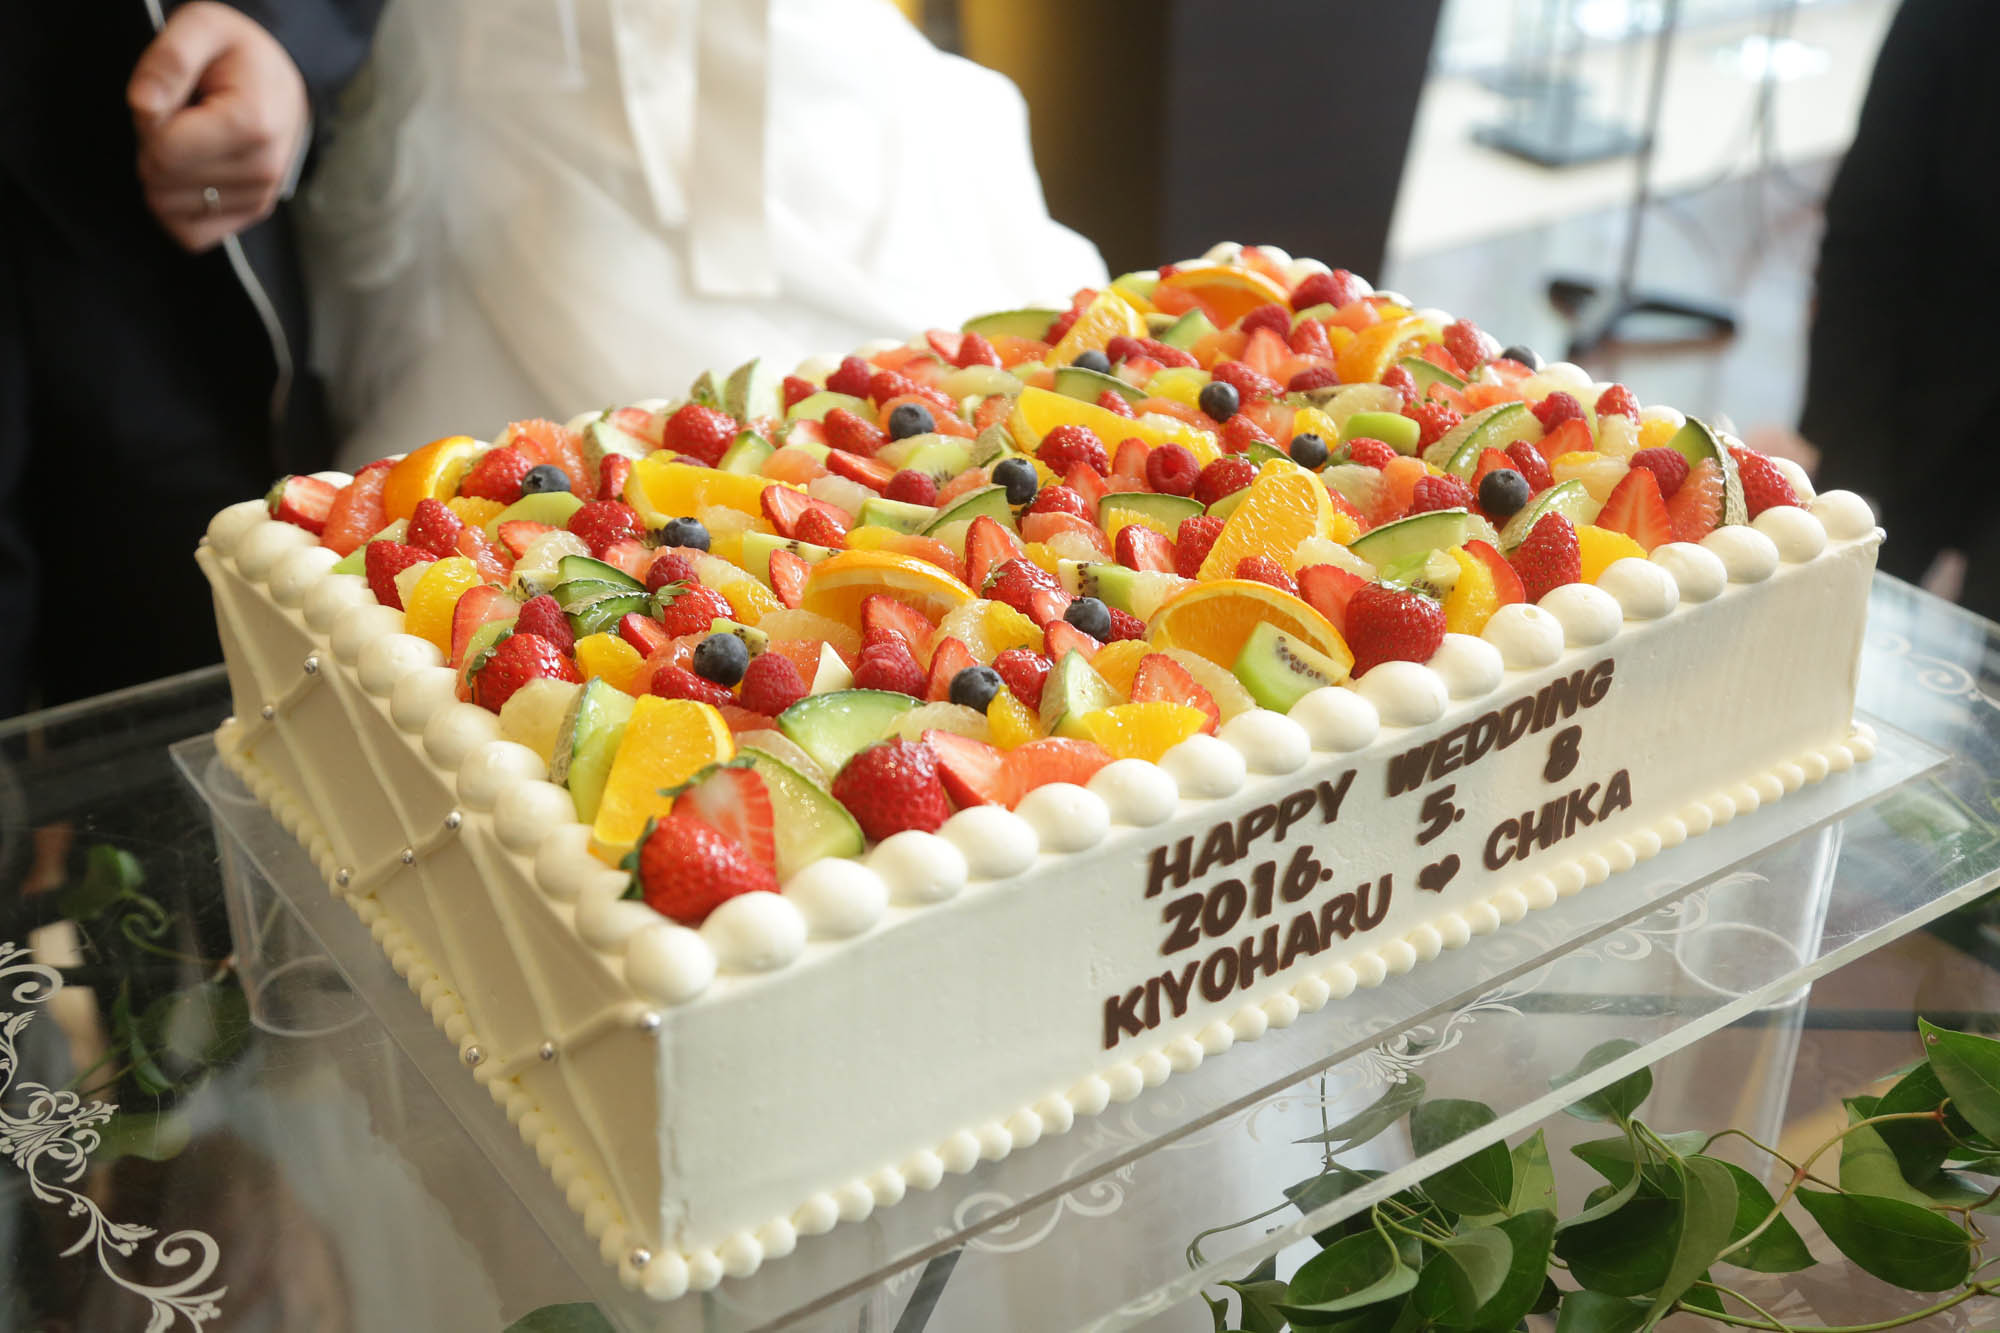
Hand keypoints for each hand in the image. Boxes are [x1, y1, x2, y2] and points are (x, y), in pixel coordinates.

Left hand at [127, 3, 308, 252]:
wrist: (281, 83)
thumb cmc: (236, 54)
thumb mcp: (202, 28)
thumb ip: (169, 59)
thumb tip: (143, 108)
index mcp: (251, 124)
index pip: (163, 151)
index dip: (147, 121)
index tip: (171, 99)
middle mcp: (263, 170)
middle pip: (160, 180)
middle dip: (153, 146)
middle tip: (181, 117)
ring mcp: (260, 198)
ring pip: (166, 208)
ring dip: (163, 174)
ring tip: (192, 140)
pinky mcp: (252, 215)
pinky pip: (188, 234)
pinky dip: (175, 208)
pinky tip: (189, 174)